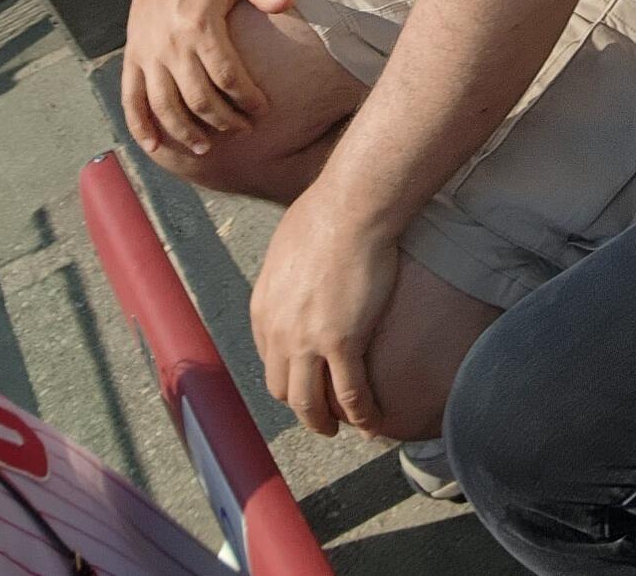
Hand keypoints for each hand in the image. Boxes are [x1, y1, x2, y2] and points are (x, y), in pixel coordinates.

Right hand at [121, 0, 294, 159]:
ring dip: (186, 133)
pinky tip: (154, 146)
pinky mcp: (133, 57)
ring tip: (207, 148)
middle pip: (199, 100)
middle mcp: (172, 46)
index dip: (247, 100)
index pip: (228, 77)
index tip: (262, 111)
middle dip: (225, 122)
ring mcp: (149, 54)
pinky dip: (140, 126)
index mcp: (201, 26)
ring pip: (165, 107)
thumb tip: (290, 3)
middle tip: (243, 130)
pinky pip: (131, 99)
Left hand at [251, 190, 398, 438]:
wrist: (349, 208)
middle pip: (283, 388)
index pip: (269, 359)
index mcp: (263, 309)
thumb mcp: (287, 246)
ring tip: (339, 428)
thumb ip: (288, 273)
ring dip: (322, 422)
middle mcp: (278, 332)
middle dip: (301, 405)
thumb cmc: (325, 212)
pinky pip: (350, 393)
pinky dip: (360, 414)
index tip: (305, 380)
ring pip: (310, 403)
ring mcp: (308, 342)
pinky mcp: (342, 343)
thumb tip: (299, 273)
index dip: (289, 376)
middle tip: (320, 411)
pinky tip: (372, 421)